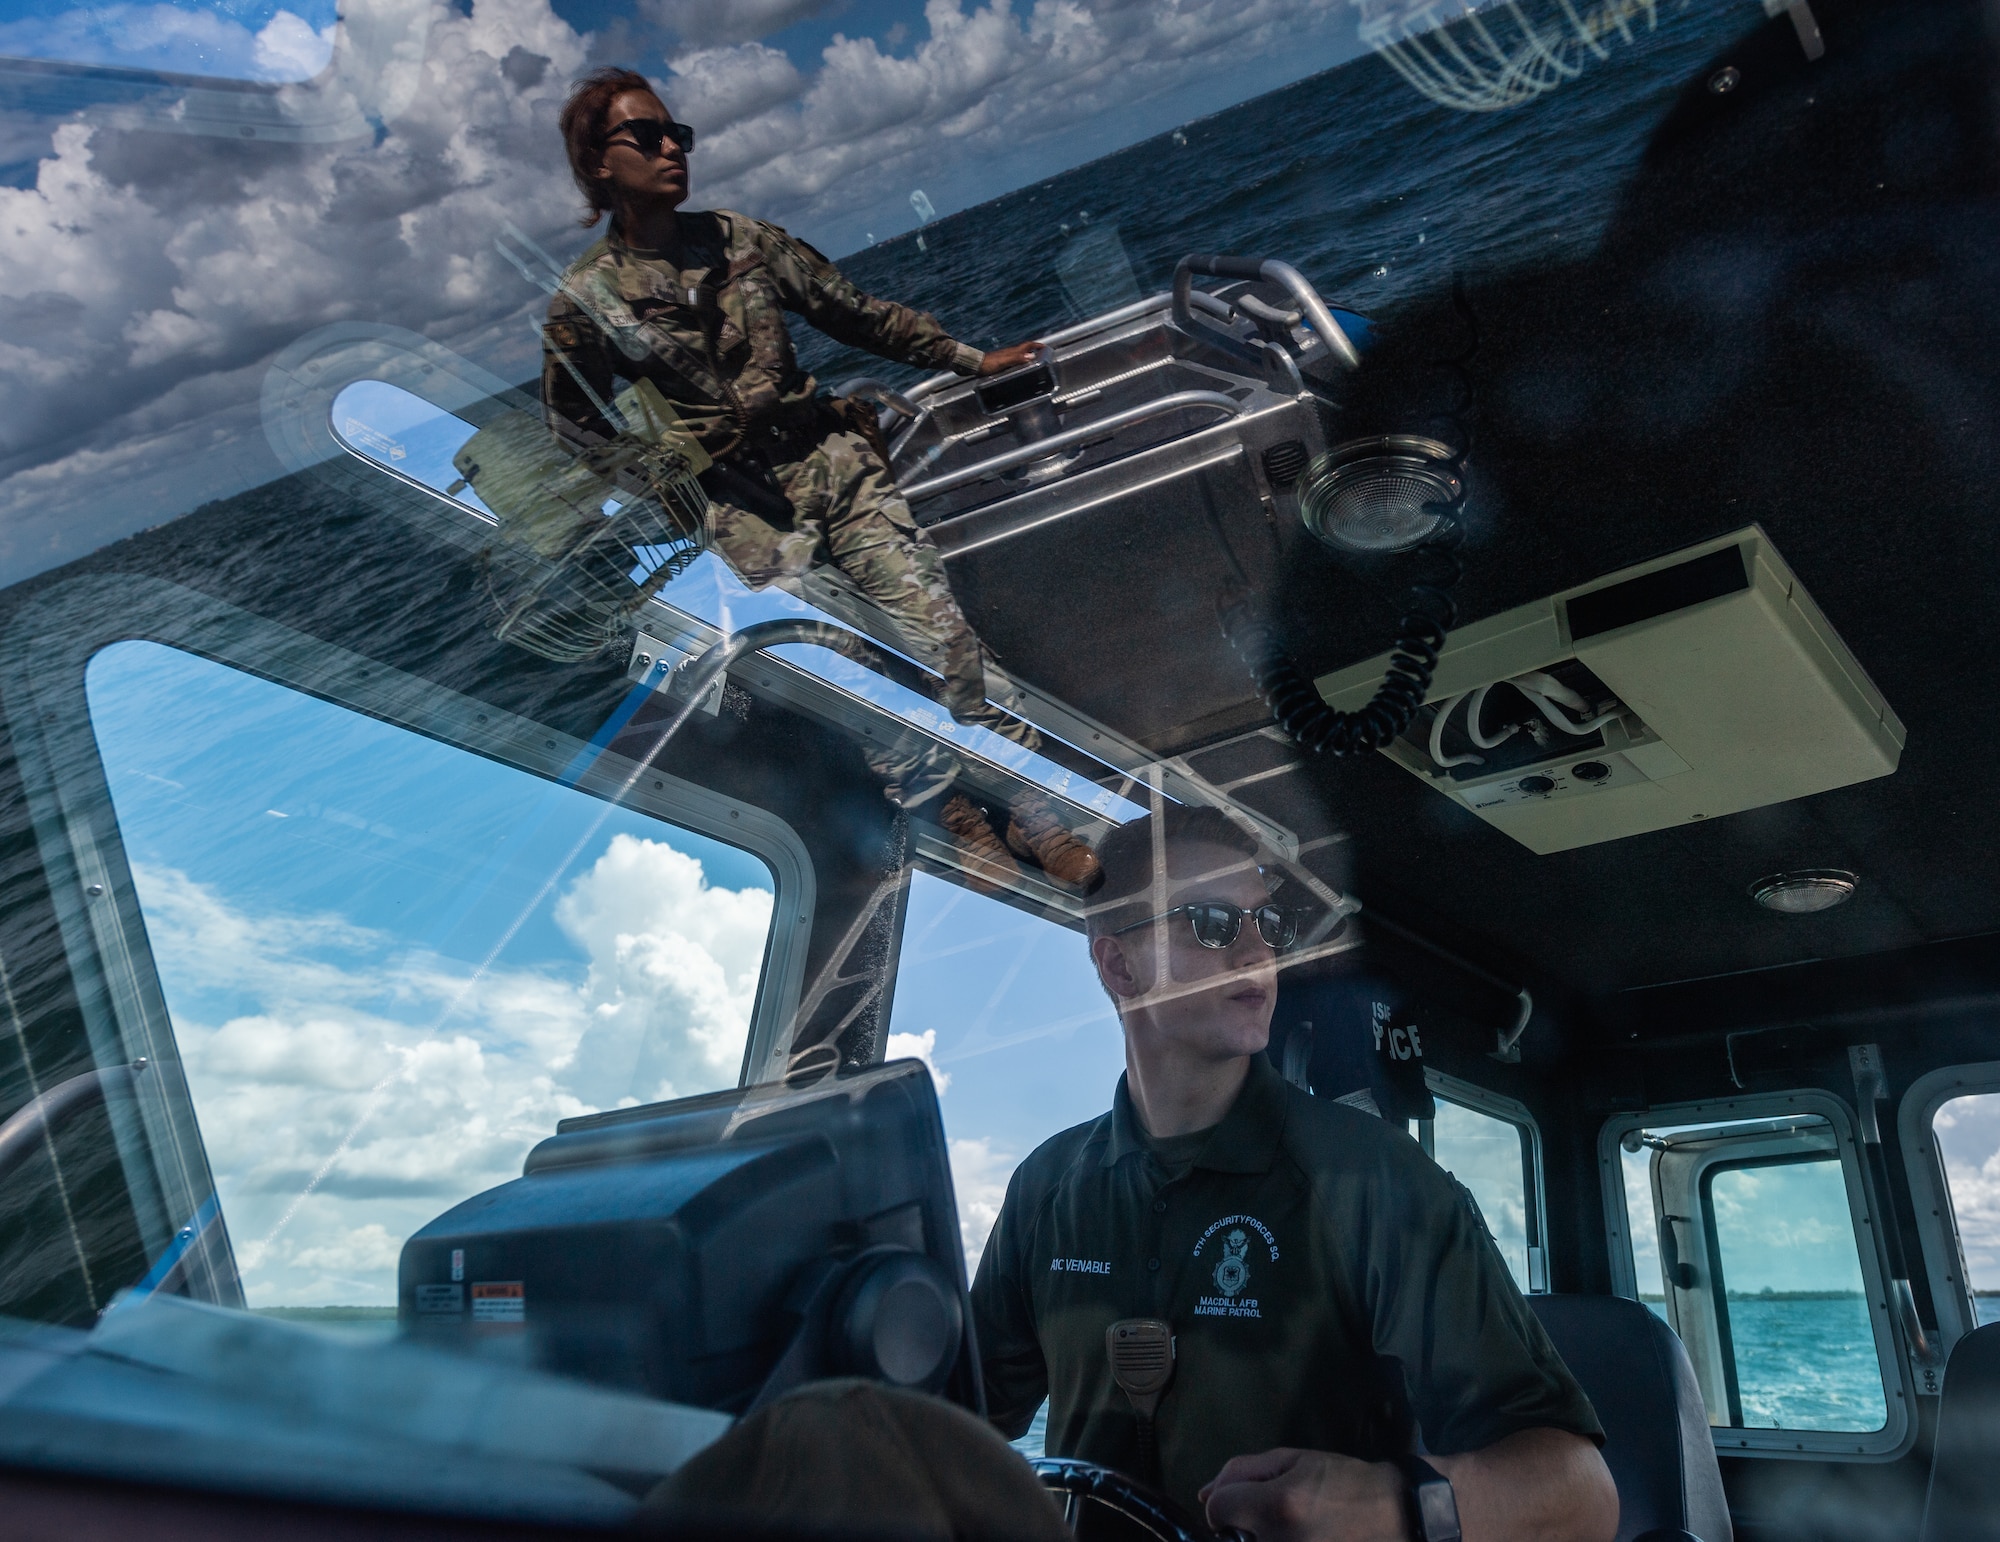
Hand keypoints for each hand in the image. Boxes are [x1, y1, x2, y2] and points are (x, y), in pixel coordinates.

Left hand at [977, 340, 1046, 374]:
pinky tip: (1017, 367)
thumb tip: (1032, 356)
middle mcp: (1010, 352)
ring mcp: (1005, 357)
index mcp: (1012, 351)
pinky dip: (1019, 361)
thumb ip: (1017, 358)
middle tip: (1041, 353)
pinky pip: (1013, 360)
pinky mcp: (1000, 362)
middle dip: (1033, 349)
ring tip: (1032, 361)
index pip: (1027, 345)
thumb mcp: (1004, 362)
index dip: (1036, 345)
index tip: (1045, 347)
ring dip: (1027, 355)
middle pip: (1024, 349)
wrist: (974, 365)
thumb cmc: (988, 363)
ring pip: (1019, 354)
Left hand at [1200, 1448, 1406, 1541]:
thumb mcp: (1295, 1461)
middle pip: (1232, 1537)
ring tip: (1300, 1530)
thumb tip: (1204, 1494)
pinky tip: (1309, 1538)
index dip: (1228, 1501)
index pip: (1216, 1511)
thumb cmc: (1347, 1483)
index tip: (1250, 1500)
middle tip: (1281, 1518)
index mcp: (1276, 1507)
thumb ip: (1244, 1472)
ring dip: (1264, 1537)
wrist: (1399, 1518)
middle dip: (1246, 1526)